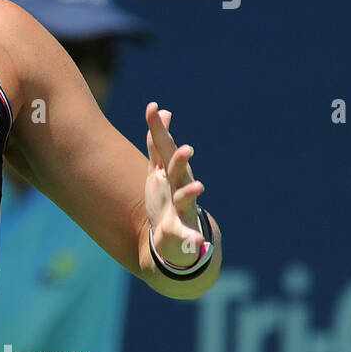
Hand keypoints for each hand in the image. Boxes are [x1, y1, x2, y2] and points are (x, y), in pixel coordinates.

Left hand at [143, 103, 205, 265]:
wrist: (177, 236)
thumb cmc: (166, 198)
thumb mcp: (158, 169)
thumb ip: (157, 142)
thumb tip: (160, 110)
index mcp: (171, 172)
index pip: (164, 147)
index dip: (157, 129)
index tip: (152, 108)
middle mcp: (180, 186)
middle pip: (179, 170)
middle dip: (181, 160)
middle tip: (186, 149)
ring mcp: (182, 208)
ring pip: (187, 199)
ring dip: (191, 193)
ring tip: (198, 187)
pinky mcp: (180, 230)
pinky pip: (185, 235)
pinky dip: (191, 239)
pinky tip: (197, 243)